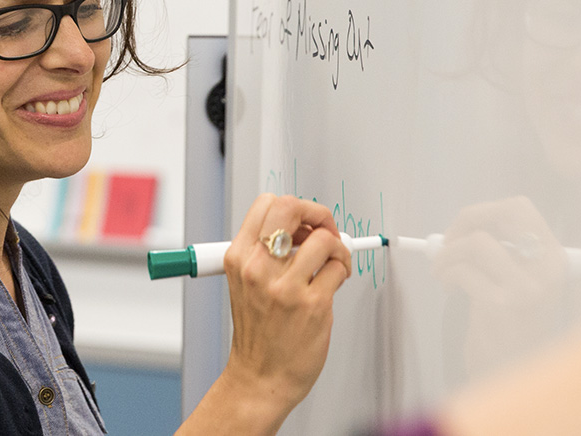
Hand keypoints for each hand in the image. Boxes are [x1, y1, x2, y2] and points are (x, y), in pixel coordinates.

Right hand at [219, 194, 352, 413]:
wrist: (259, 377)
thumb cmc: (256, 334)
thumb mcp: (244, 283)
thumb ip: (265, 252)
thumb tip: (302, 228)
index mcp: (238, 258)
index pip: (267, 204)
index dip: (294, 207)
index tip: (305, 222)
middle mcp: (258, 268)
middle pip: (293, 208)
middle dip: (317, 214)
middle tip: (324, 230)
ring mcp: (285, 287)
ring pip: (324, 239)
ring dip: (337, 247)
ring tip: (333, 262)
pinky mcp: (311, 304)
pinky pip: (338, 268)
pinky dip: (343, 270)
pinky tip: (335, 281)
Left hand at [433, 197, 567, 375]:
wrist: (513, 372)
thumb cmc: (512, 326)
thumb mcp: (521, 284)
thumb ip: (502, 253)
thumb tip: (459, 226)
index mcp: (555, 260)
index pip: (520, 208)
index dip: (485, 211)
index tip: (465, 227)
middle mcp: (547, 270)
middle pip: (502, 213)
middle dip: (465, 221)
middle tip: (447, 241)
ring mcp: (527, 288)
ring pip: (476, 242)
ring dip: (448, 254)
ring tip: (443, 272)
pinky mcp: (502, 306)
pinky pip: (462, 272)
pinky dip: (446, 275)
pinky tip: (449, 289)